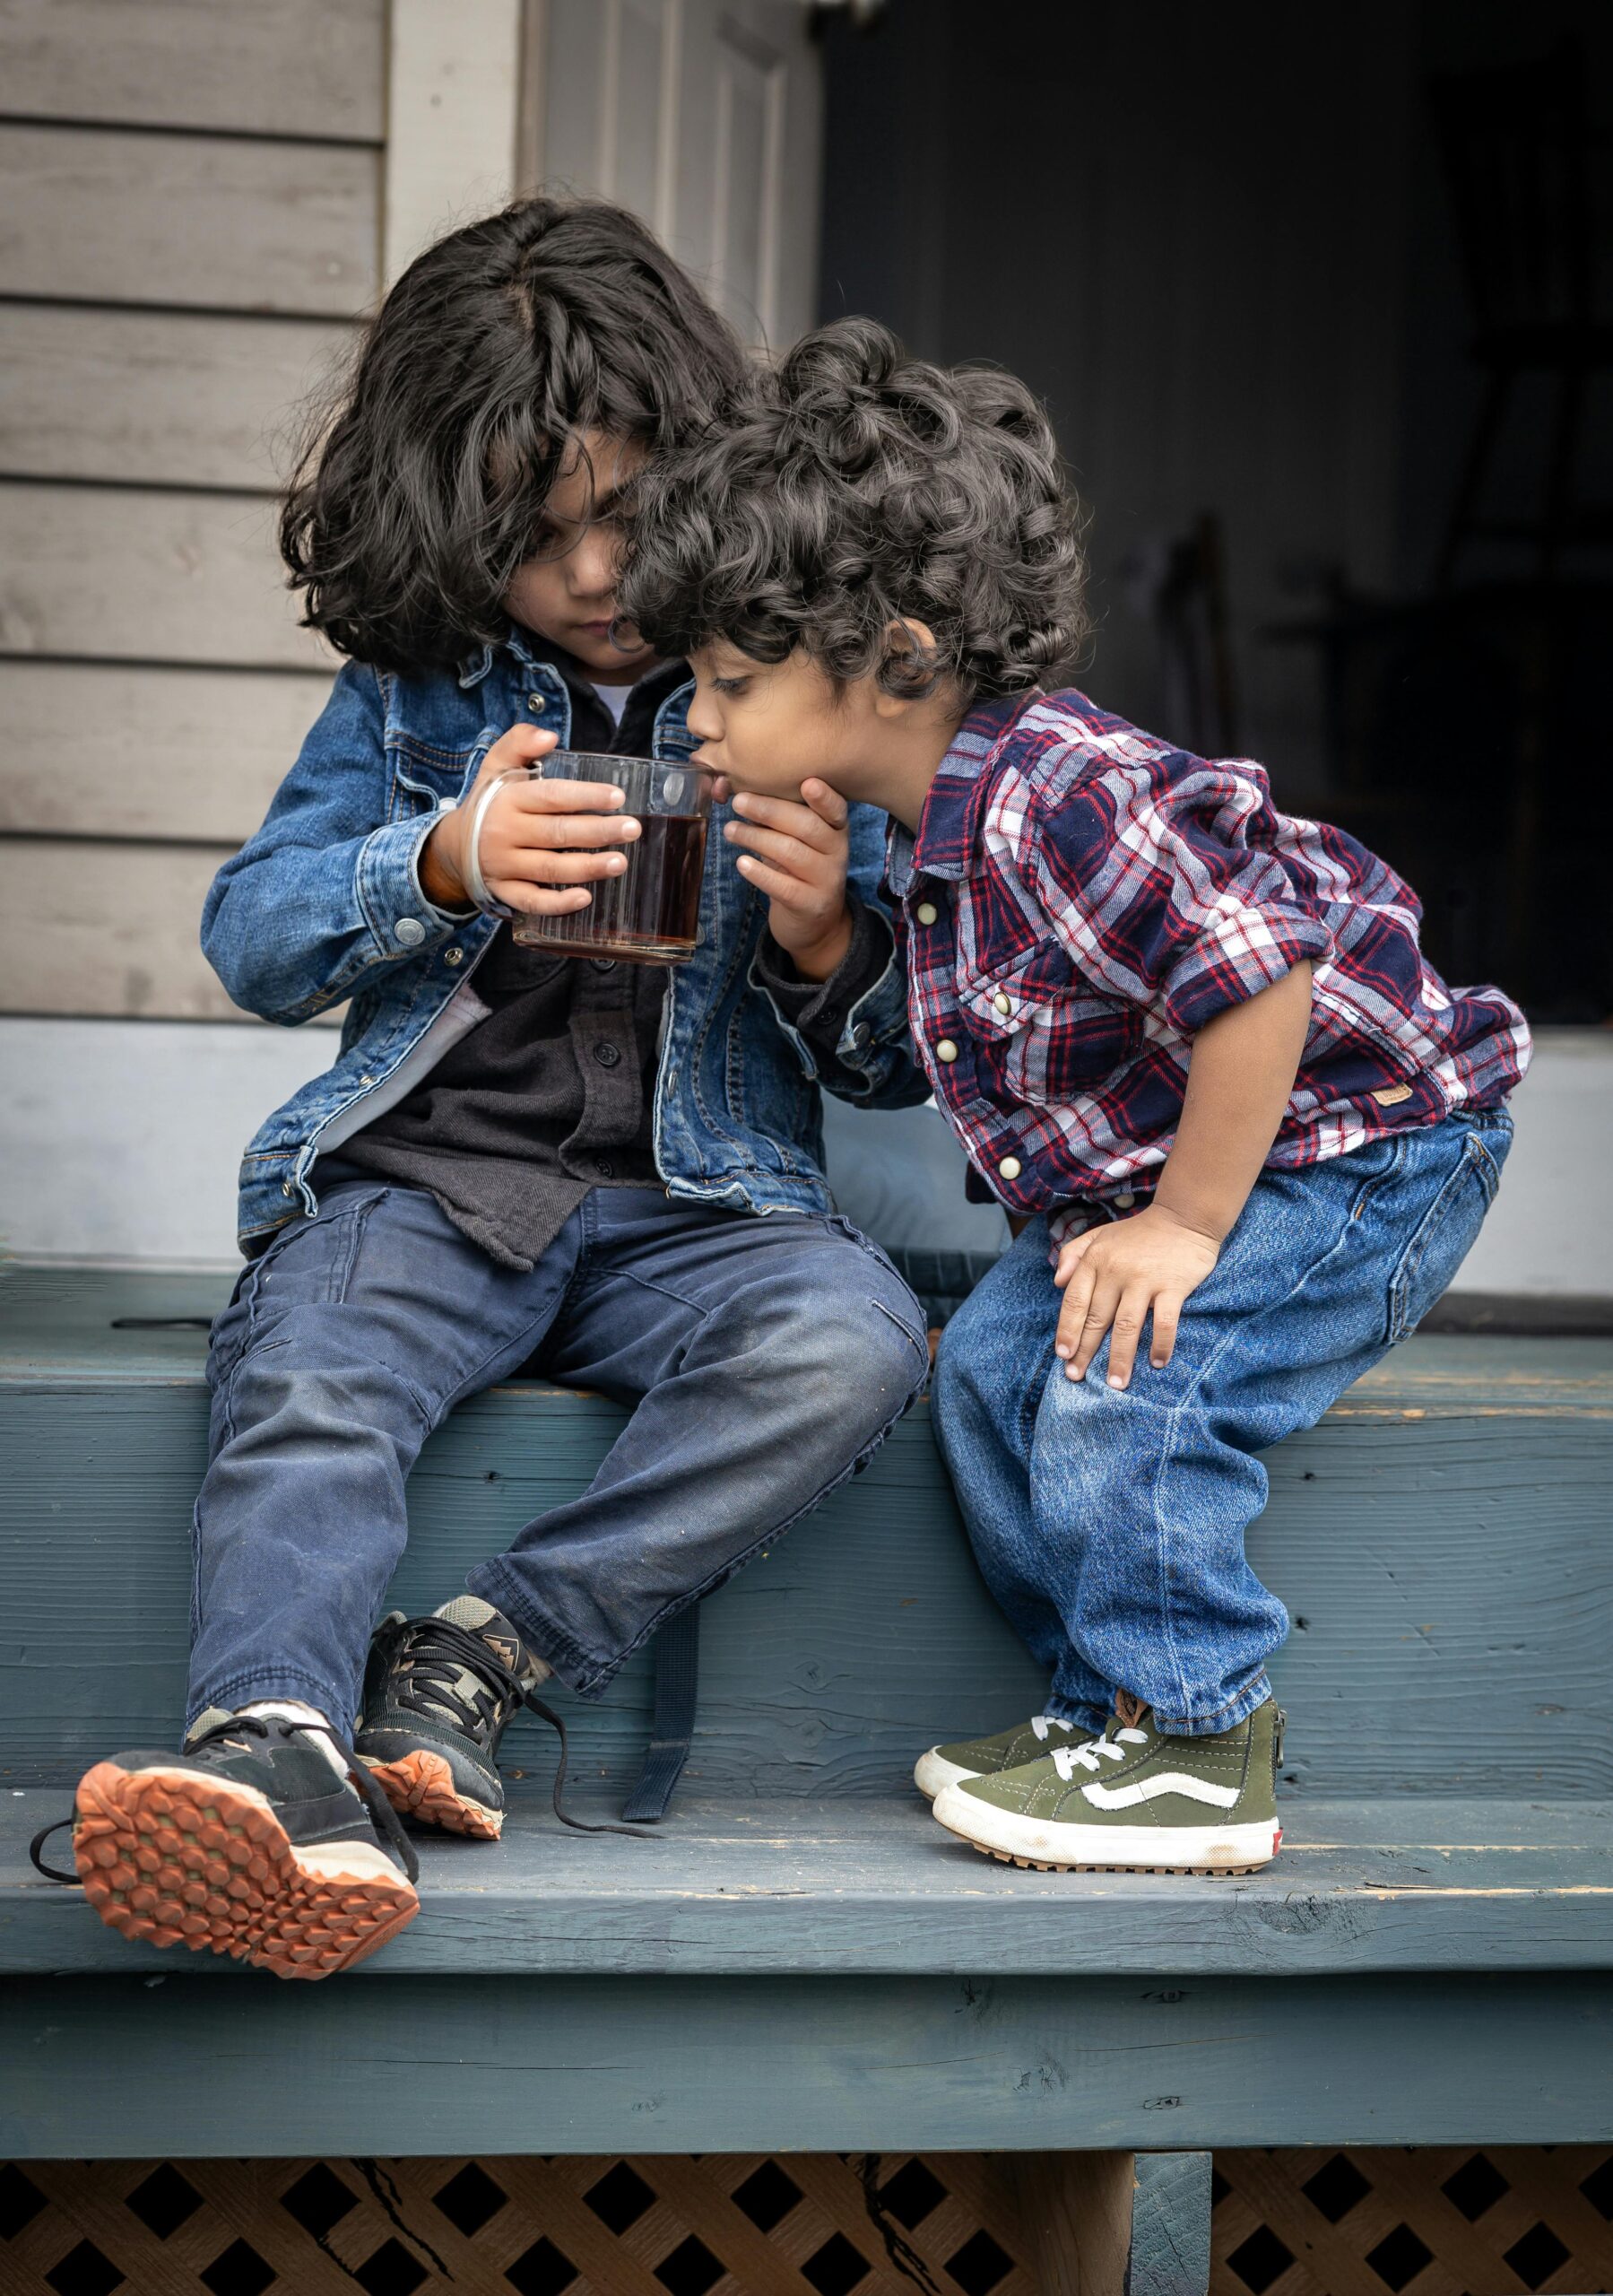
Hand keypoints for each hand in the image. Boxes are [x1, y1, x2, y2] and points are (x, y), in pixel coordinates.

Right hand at [419, 723, 640, 913]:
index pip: (551, 796)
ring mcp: (503, 865)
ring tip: (620, 863)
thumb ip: (519, 742)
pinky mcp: (503, 892)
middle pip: (556, 833)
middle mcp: (504, 833)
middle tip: (632, 829)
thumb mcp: (496, 766)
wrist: (454, 844)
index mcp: (508, 799)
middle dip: (597, 832)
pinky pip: (530, 902)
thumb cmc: (490, 802)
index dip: (585, 796)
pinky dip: (557, 904)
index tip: (617, 797)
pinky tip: (585, 898)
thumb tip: (549, 735)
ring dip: (587, 868)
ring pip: (549, 869)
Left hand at [719, 777, 852, 980]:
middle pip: (806, 826)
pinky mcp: (810, 905)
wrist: (816, 925)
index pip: (836, 810)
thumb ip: (777, 820)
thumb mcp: (796, 842)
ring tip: (730, 831)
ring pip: (790, 852)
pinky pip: (783, 886)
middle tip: (738, 802)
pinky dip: (760, 873)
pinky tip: (741, 863)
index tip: (807, 782)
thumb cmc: (798, 871)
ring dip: (756, 838)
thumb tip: (739, 794)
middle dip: (769, 811)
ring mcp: (826, 881)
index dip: (823, 797)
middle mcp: (837, 853)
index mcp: (836, 831)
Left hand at [1052, 1202, 1219, 1389]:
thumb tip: (1056, 1282)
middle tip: (1076, 1377)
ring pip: (1127, 1326)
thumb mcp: (1099, 1235)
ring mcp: (1145, 1280)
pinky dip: (1161, 1344)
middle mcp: (1116, 1272)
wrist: (1184, 1216)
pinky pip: (1165, 1322)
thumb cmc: (1138, 1232)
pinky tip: (1157, 1363)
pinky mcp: (1173, 1287)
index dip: (1067, 1329)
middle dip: (1085, 1351)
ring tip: (1116, 1384)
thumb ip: (1073, 1254)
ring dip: (1120, 1358)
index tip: (1063, 1354)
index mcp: (1096, 1260)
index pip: (1075, 1301)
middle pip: (1097, 1319)